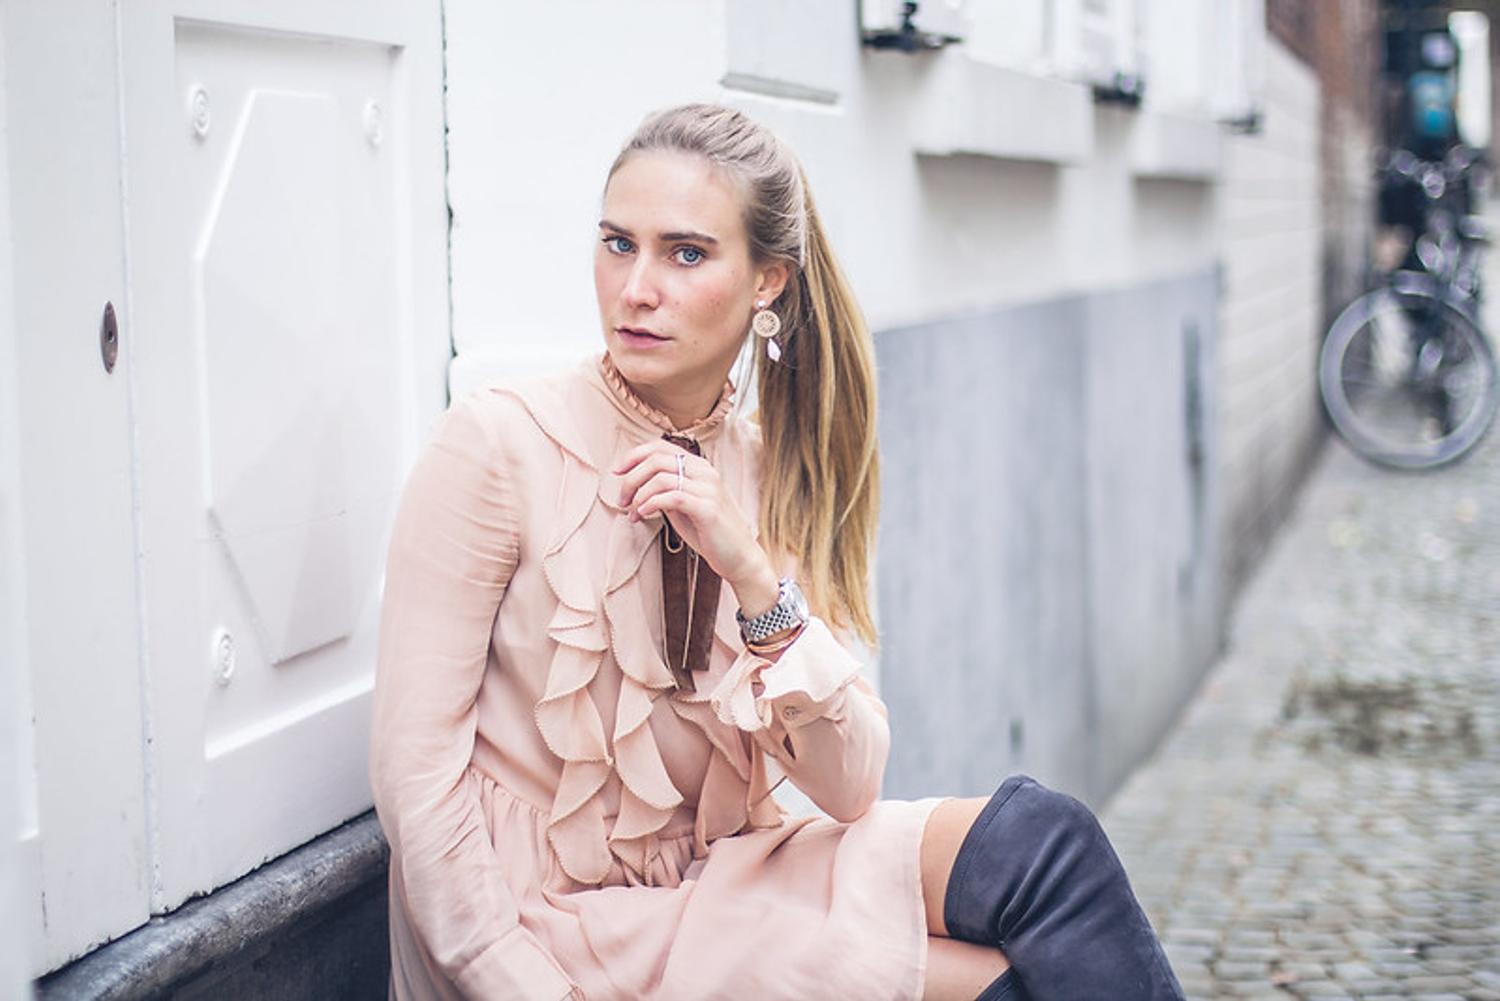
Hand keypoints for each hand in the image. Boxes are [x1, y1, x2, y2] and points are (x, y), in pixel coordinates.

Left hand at [613, 439, 776, 608]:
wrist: (739, 557)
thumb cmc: (709, 532)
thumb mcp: (683, 506)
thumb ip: (665, 490)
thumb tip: (635, 484)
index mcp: (699, 466)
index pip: (661, 446)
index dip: (634, 455)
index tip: (617, 472)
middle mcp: (705, 472)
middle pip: (656, 460)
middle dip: (631, 478)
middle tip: (622, 499)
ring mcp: (708, 489)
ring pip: (661, 478)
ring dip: (639, 495)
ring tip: (632, 512)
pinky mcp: (708, 508)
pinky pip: (672, 497)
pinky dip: (651, 504)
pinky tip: (643, 515)